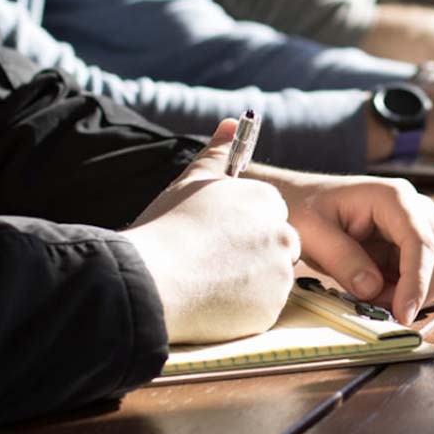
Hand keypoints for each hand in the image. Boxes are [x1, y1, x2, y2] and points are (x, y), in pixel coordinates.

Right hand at [124, 120, 299, 343]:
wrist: (151, 280)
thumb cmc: (168, 227)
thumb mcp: (192, 181)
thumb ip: (218, 152)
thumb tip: (232, 122)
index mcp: (266, 201)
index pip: (269, 213)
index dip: (242, 227)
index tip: (217, 237)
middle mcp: (282, 235)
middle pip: (277, 246)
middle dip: (252, 254)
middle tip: (212, 262)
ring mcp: (280, 275)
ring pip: (271, 279)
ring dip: (248, 282)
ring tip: (207, 282)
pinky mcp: (271, 310)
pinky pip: (262, 309)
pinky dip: (243, 309)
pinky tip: (212, 302)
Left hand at [271, 173, 433, 324]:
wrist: (302, 201)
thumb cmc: (304, 209)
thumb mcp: (312, 233)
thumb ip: (342, 259)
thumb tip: (373, 289)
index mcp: (394, 198)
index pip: (421, 242)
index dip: (417, 282)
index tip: (402, 314)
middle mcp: (417, 209)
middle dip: (419, 293)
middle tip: (378, 308)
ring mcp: (421, 226)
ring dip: (417, 295)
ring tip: (376, 297)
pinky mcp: (417, 246)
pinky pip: (433, 277)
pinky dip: (417, 295)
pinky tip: (386, 294)